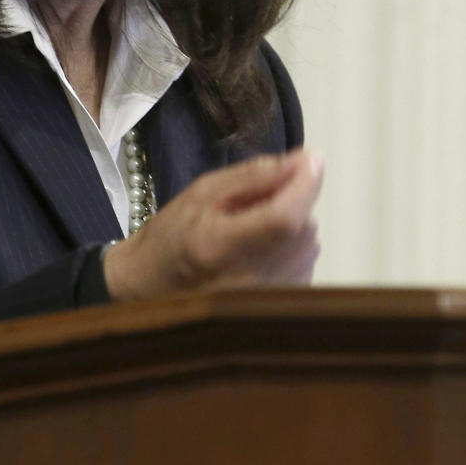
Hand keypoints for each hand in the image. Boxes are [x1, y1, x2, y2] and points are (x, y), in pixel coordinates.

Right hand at [103, 149, 323, 300]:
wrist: (155, 290)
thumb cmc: (173, 237)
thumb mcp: (202, 192)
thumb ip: (254, 175)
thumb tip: (307, 161)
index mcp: (221, 248)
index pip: (283, 217)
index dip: (304, 185)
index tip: (310, 158)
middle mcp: (251, 280)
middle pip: (301, 225)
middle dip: (292, 201)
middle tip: (257, 200)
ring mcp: (270, 298)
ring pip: (308, 241)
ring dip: (291, 225)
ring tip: (252, 230)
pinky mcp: (284, 305)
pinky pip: (304, 259)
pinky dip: (290, 246)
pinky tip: (259, 251)